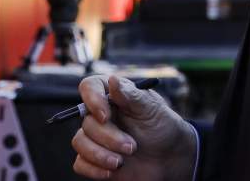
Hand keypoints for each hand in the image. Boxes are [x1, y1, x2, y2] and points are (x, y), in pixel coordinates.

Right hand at [72, 75, 195, 179]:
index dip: (92, 99)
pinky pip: (80, 163)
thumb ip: (130, 95)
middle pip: (87, 121)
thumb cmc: (163, 127)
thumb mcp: (151, 108)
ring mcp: (97, 138)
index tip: (105, 115)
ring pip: (80, 142)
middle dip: (109, 137)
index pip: (90, 87)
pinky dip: (94, 169)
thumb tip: (113, 79)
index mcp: (114, 96)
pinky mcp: (95, 159)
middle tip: (132, 146)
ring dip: (100, 154)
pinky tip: (111, 170)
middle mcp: (102, 115)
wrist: (170, 158)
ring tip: (121, 161)